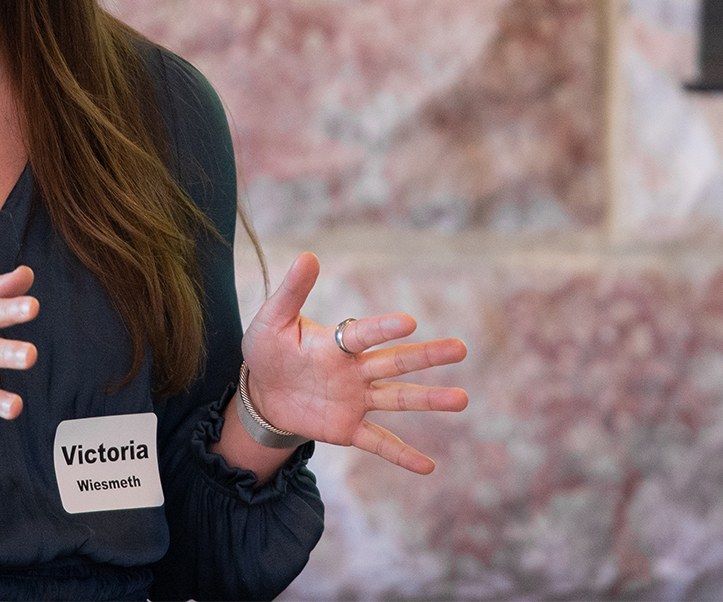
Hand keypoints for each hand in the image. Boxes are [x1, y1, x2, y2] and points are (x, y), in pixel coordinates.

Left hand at [240, 252, 467, 474]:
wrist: (260, 393)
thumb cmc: (268, 350)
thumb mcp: (272, 320)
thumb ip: (291, 292)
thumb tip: (308, 256)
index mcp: (337, 343)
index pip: (364, 335)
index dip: (384, 329)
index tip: (409, 323)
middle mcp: (354, 370)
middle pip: (396, 362)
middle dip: (428, 356)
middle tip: (461, 348)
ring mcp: (355, 400)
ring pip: (397, 399)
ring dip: (429, 400)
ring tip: (462, 399)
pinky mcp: (347, 428)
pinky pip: (378, 442)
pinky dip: (401, 455)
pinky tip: (428, 467)